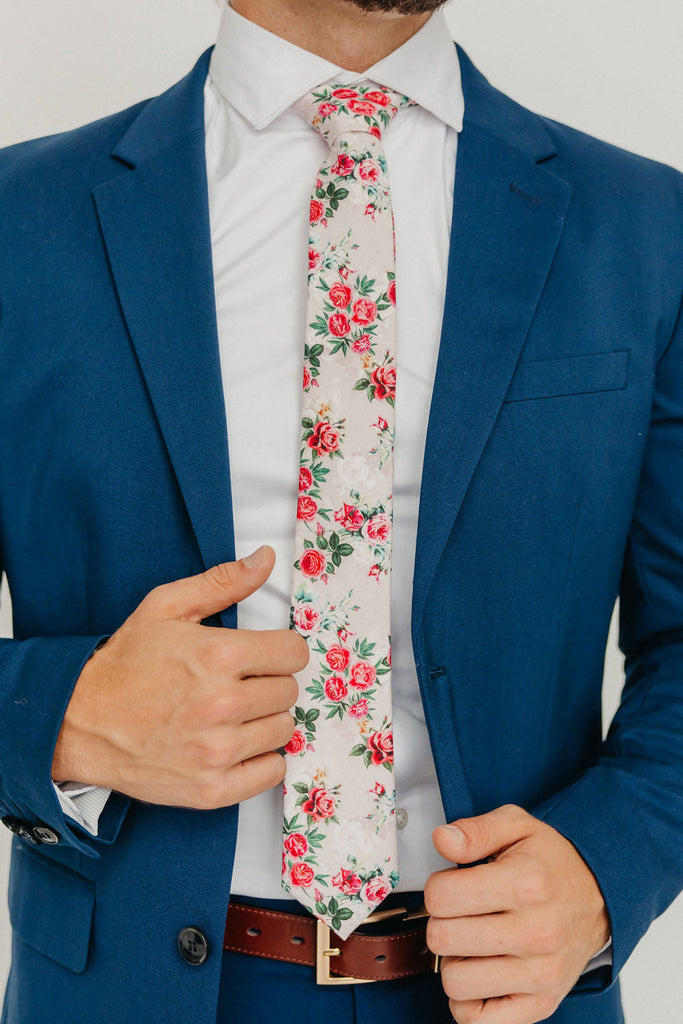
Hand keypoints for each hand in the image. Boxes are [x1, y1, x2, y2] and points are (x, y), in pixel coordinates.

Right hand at [52, 546, 307, 808]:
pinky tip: (237, 744)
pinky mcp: (211, 787)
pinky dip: (261, 759)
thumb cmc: (125, 663)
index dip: (280, 651)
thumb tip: (265, 560)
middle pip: (288, 692)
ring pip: (283, 730)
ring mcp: (217, 750)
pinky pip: (271, 772)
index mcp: (218, 655)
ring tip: (234, 714)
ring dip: (265, 720)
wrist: (78, 720)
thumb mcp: (167, 607)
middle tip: (239, 684)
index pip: (292, 653)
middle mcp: (222, 704)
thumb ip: (223, 582)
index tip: (263, 656)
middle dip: (269, 683)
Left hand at [424, 804, 609, 1023]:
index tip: (453, 885)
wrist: (599, 897)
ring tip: (472, 941)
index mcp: (526, 883)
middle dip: (442, 921)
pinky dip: (467, 998)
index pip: (441, 897)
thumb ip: (475, 830)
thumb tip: (442, 840)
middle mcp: (536, 932)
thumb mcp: (516, 826)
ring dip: (453, 960)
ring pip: (455, 981)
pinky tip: (479, 970)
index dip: (437, 888)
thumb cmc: (550, 862)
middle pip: (442, 938)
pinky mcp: (541, 1004)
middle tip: (462, 912)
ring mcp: (540, 974)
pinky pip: (476, 1018)